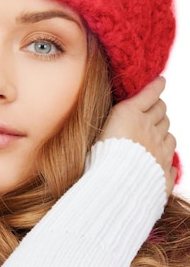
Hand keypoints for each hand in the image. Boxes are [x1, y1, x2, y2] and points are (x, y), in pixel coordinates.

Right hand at [100, 76, 176, 196]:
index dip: (156, 87)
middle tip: (153, 109)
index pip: (150, 95)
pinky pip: (172, 156)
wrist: (111, 185)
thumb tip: (123, 111)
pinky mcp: (163, 167)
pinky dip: (167, 153)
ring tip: (154, 133)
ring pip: (169, 132)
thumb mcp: (95, 129)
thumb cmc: (94, 156)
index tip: (160, 81)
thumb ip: (114, 117)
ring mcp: (159, 148)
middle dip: (158, 108)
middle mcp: (148, 128)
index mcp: (129, 114)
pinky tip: (161, 156)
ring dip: (163, 130)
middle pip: (162, 111)